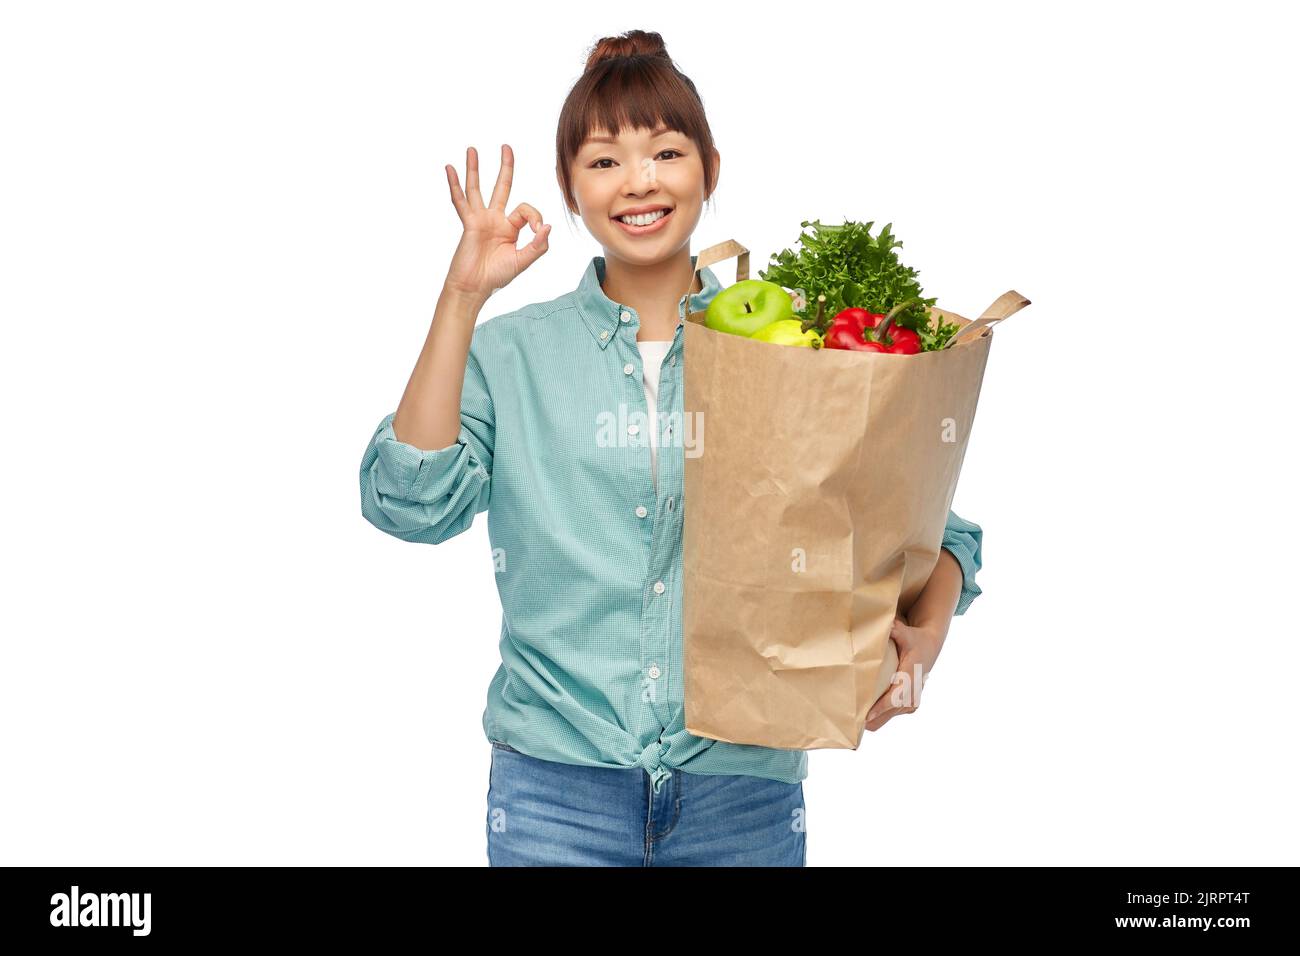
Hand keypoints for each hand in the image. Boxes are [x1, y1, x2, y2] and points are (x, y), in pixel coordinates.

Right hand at [443, 144, 550, 301]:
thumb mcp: (522, 261)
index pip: (525, 210)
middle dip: (505, 167)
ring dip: (475, 169)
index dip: (534, 216)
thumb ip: (538, 245)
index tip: (538, 230)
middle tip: (506, 147)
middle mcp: (496, 220)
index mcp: (511, 228)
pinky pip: (460, 201)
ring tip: (472, 149)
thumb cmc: (496, 277)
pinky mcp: (468, 223)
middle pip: (502, 187)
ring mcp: (480, 219)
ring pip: (477, 188)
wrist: (474, 287)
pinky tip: (450, 169)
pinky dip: (455, 185)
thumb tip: (547, 226)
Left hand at [864, 612, 948, 731]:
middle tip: (850, 721)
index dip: (881, 707)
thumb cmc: (914, 640)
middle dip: (872, 718)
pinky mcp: (910, 705)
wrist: (929, 648)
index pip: (896, 696)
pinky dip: (879, 716)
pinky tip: (863, 715)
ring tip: (852, 720)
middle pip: (890, 712)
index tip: (866, 716)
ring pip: (889, 716)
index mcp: (911, 677)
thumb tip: (887, 624)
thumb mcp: (907, 633)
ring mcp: (912, 701)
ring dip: (874, 719)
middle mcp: (913, 692)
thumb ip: (897, 630)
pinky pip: (892, 715)